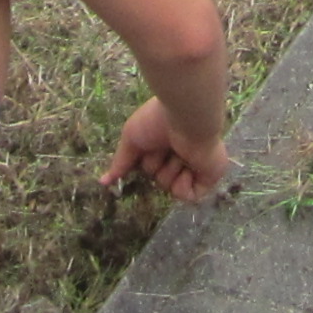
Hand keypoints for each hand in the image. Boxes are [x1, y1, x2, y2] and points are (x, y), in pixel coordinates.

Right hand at [101, 97, 232, 202]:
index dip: (144, 162)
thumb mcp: (131, 140)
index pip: (149, 165)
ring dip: (169, 171)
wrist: (187, 117)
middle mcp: (180, 154)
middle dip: (155, 164)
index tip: (145, 152)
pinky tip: (187, 167)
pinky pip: (190, 195)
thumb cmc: (156, 122)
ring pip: (171, 186)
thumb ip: (120, 163)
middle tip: (163, 146)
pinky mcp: (209, 176)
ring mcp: (195, 166)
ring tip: (178, 152)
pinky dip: (183, 185)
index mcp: (165, 142)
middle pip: (158, 177)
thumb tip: (103, 182)